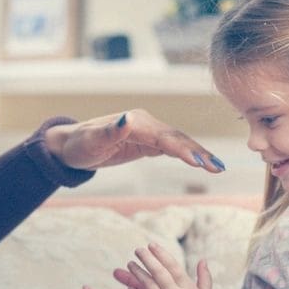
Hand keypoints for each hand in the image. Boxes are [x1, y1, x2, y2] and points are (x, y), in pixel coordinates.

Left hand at [43, 109, 225, 172]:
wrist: (70, 146)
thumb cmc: (78, 145)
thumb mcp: (90, 142)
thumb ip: (110, 133)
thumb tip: (127, 120)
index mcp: (134, 122)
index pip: (163, 137)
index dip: (181, 149)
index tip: (197, 162)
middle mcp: (144, 123)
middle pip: (176, 138)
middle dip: (197, 153)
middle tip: (217, 168)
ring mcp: (147, 131)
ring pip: (177, 142)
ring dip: (198, 154)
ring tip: (217, 168)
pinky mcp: (147, 141)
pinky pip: (172, 147)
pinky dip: (188, 154)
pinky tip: (203, 163)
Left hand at [124, 243, 214, 288]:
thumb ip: (204, 277)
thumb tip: (203, 259)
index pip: (173, 266)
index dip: (161, 254)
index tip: (151, 245)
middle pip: (159, 273)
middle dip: (147, 259)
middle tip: (138, 250)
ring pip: (148, 287)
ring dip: (138, 274)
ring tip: (130, 264)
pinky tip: (128, 287)